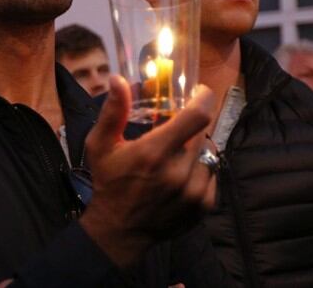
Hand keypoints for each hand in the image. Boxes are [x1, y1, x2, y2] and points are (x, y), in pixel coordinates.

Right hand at [79, 75, 216, 267]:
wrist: (119, 232)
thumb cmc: (109, 183)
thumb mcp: (101, 146)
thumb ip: (113, 112)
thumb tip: (118, 79)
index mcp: (154, 153)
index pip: (197, 116)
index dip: (203, 98)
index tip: (199, 91)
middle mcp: (178, 172)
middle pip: (202, 133)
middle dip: (191, 126)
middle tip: (175, 130)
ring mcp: (194, 192)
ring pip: (208, 153)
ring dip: (195, 149)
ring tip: (176, 156)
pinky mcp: (203, 206)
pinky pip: (212, 175)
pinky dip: (200, 170)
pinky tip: (181, 175)